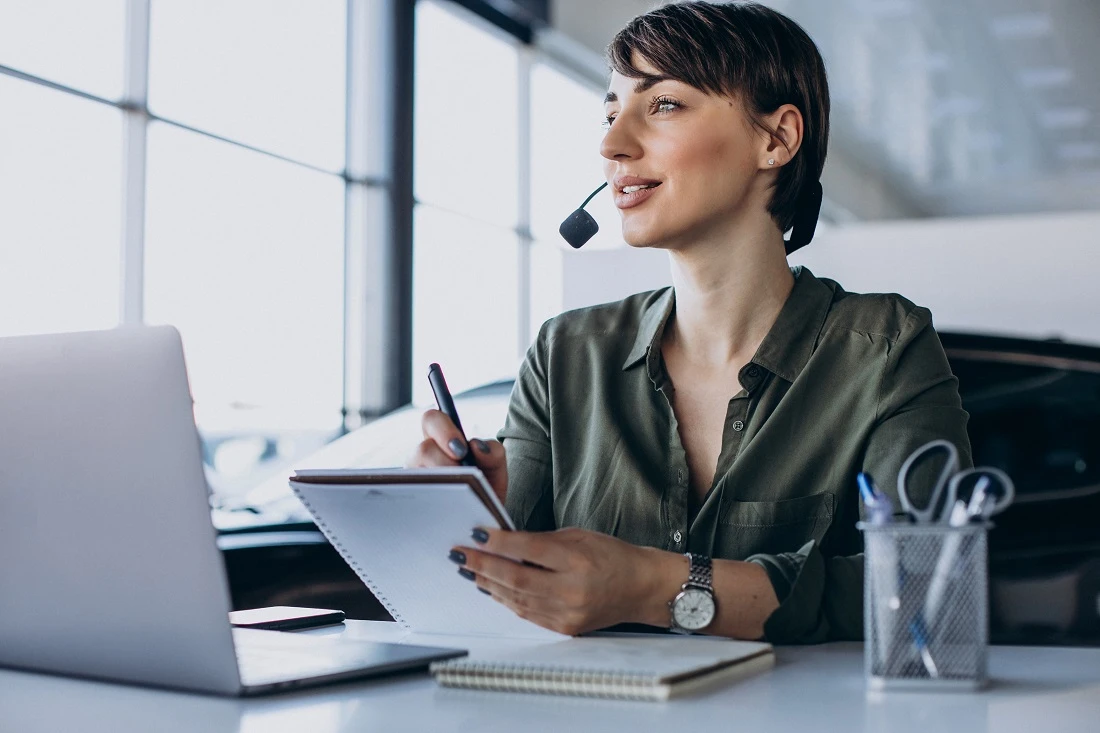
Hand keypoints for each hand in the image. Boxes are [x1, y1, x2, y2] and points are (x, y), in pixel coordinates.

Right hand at [407, 409, 507, 503]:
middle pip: (422, 448)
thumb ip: (494, 453)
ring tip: (459, 497)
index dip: (443, 430)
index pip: (432, 419)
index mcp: (441, 441)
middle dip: (443, 461)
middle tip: (460, 474)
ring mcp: (415, 480)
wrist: (483, 522)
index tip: (461, 450)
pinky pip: (415, 499)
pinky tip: (448, 512)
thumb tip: (477, 445)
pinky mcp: (412, 503)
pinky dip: (434, 504)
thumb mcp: (495, 470)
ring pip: (418, 475)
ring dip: (441, 484)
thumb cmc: (485, 489)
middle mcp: (423, 458)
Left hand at [451, 526, 663, 635]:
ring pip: (517, 599)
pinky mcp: (564, 628)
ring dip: (488, 584)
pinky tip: (492, 587)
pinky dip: (506, 599)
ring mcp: (567, 613)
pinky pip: (527, 613)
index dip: (499, 543)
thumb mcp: (580, 536)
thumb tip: (505, 542)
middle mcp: (572, 591)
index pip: (529, 550)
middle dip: (483, 566)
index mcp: (578, 561)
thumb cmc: (613, 556)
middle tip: (460, 554)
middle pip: (516, 579)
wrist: (641, 588)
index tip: (476, 534)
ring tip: (468, 569)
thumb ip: (542, 541)